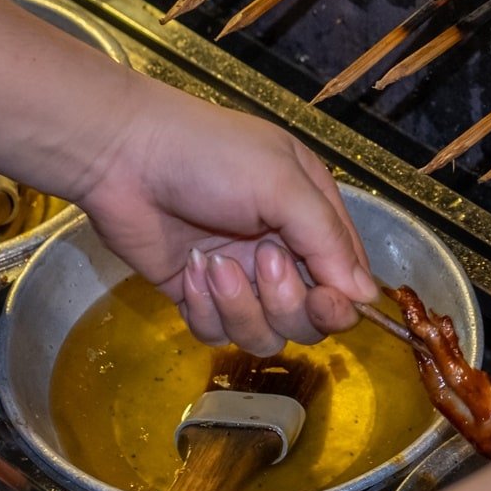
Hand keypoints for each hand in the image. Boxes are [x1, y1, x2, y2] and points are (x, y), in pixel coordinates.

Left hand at [71, 80, 378, 352]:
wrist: (124, 157)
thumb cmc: (212, 158)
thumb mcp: (283, 185)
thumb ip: (328, 241)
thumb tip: (366, 297)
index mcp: (311, 219)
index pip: (347, 280)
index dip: (341, 301)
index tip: (325, 301)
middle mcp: (281, 253)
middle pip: (308, 319)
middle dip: (285, 300)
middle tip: (261, 259)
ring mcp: (238, 279)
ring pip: (263, 334)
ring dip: (239, 305)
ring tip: (212, 263)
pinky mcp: (196, 297)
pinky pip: (216, 333)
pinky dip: (204, 308)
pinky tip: (188, 268)